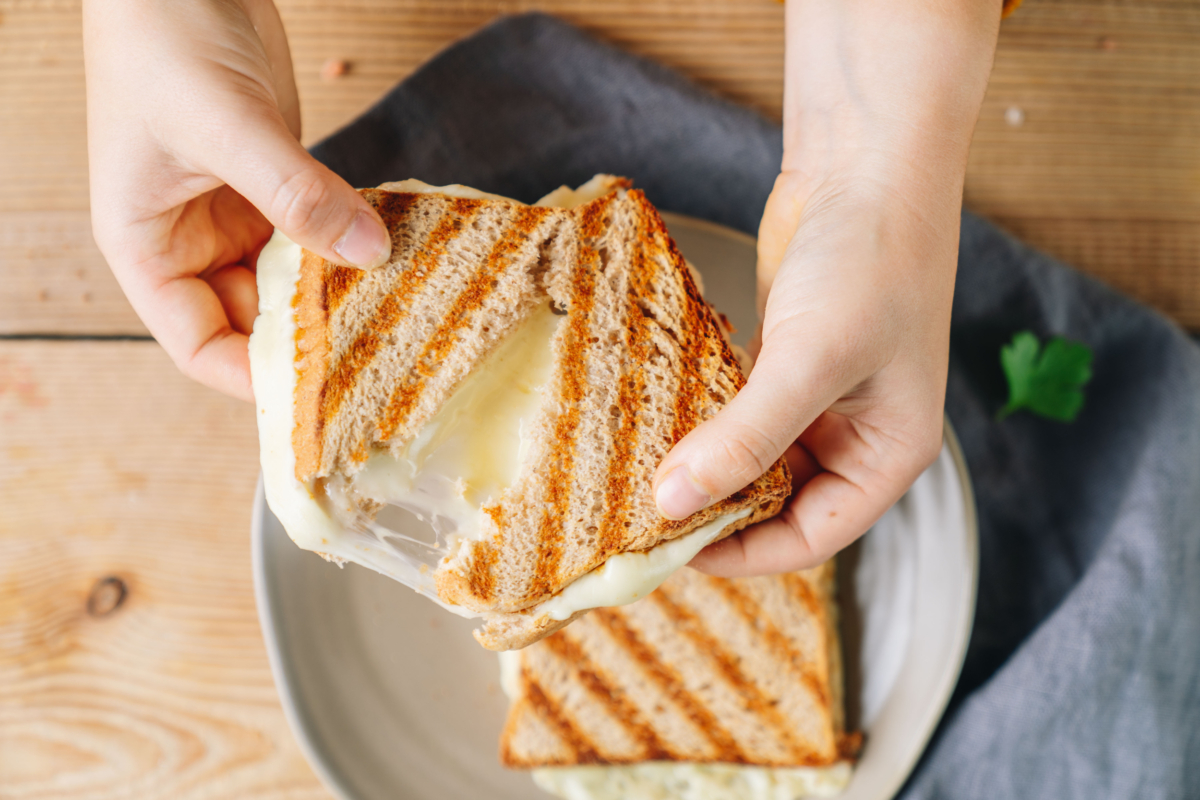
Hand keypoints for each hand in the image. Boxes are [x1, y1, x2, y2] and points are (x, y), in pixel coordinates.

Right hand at [83, 0, 390, 400]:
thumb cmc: (162, 39)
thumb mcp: (227, 126)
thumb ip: (296, 194)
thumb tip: (369, 253)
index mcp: (147, 246)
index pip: (200, 345)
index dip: (256, 377)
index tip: (321, 389)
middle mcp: (188, 243)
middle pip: (253, 321)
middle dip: (310, 337)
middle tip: (380, 351)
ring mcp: (233, 214)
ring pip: (291, 280)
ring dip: (338, 292)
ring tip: (397, 310)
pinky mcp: (274, 184)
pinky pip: (315, 234)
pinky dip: (348, 245)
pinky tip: (391, 256)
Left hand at [655, 0, 1000, 574]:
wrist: (867, 160)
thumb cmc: (868, 260)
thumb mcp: (811, 358)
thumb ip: (745, 437)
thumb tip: (672, 503)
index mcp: (887, 456)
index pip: (810, 538)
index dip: (743, 552)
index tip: (670, 548)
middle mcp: (856, 437)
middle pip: (777, 504)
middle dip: (716, 511)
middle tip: (641, 515)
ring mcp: (819, 398)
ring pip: (752, 459)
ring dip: (703, 465)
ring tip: (637, 472)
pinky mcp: (784, 361)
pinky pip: (737, 413)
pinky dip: (702, 421)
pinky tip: (655, 421)